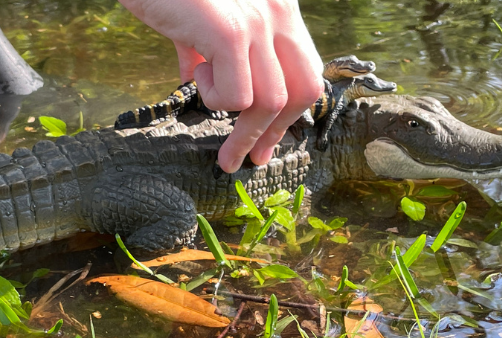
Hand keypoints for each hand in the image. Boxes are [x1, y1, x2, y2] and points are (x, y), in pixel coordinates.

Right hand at [120, 0, 323, 172]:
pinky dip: (214, 99)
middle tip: (248, 158)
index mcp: (278, 7)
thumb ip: (206, 49)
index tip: (266, 142)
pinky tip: (195, 74)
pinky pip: (237, 96)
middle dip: (275, 132)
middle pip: (302, 91)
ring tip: (215, 130)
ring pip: (270, 101)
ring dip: (242, 132)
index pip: (306, 72)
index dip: (291, 113)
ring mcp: (258, 21)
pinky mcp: (231, 32)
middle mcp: (278, 11)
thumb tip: (197, 80)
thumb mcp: (197, 20)